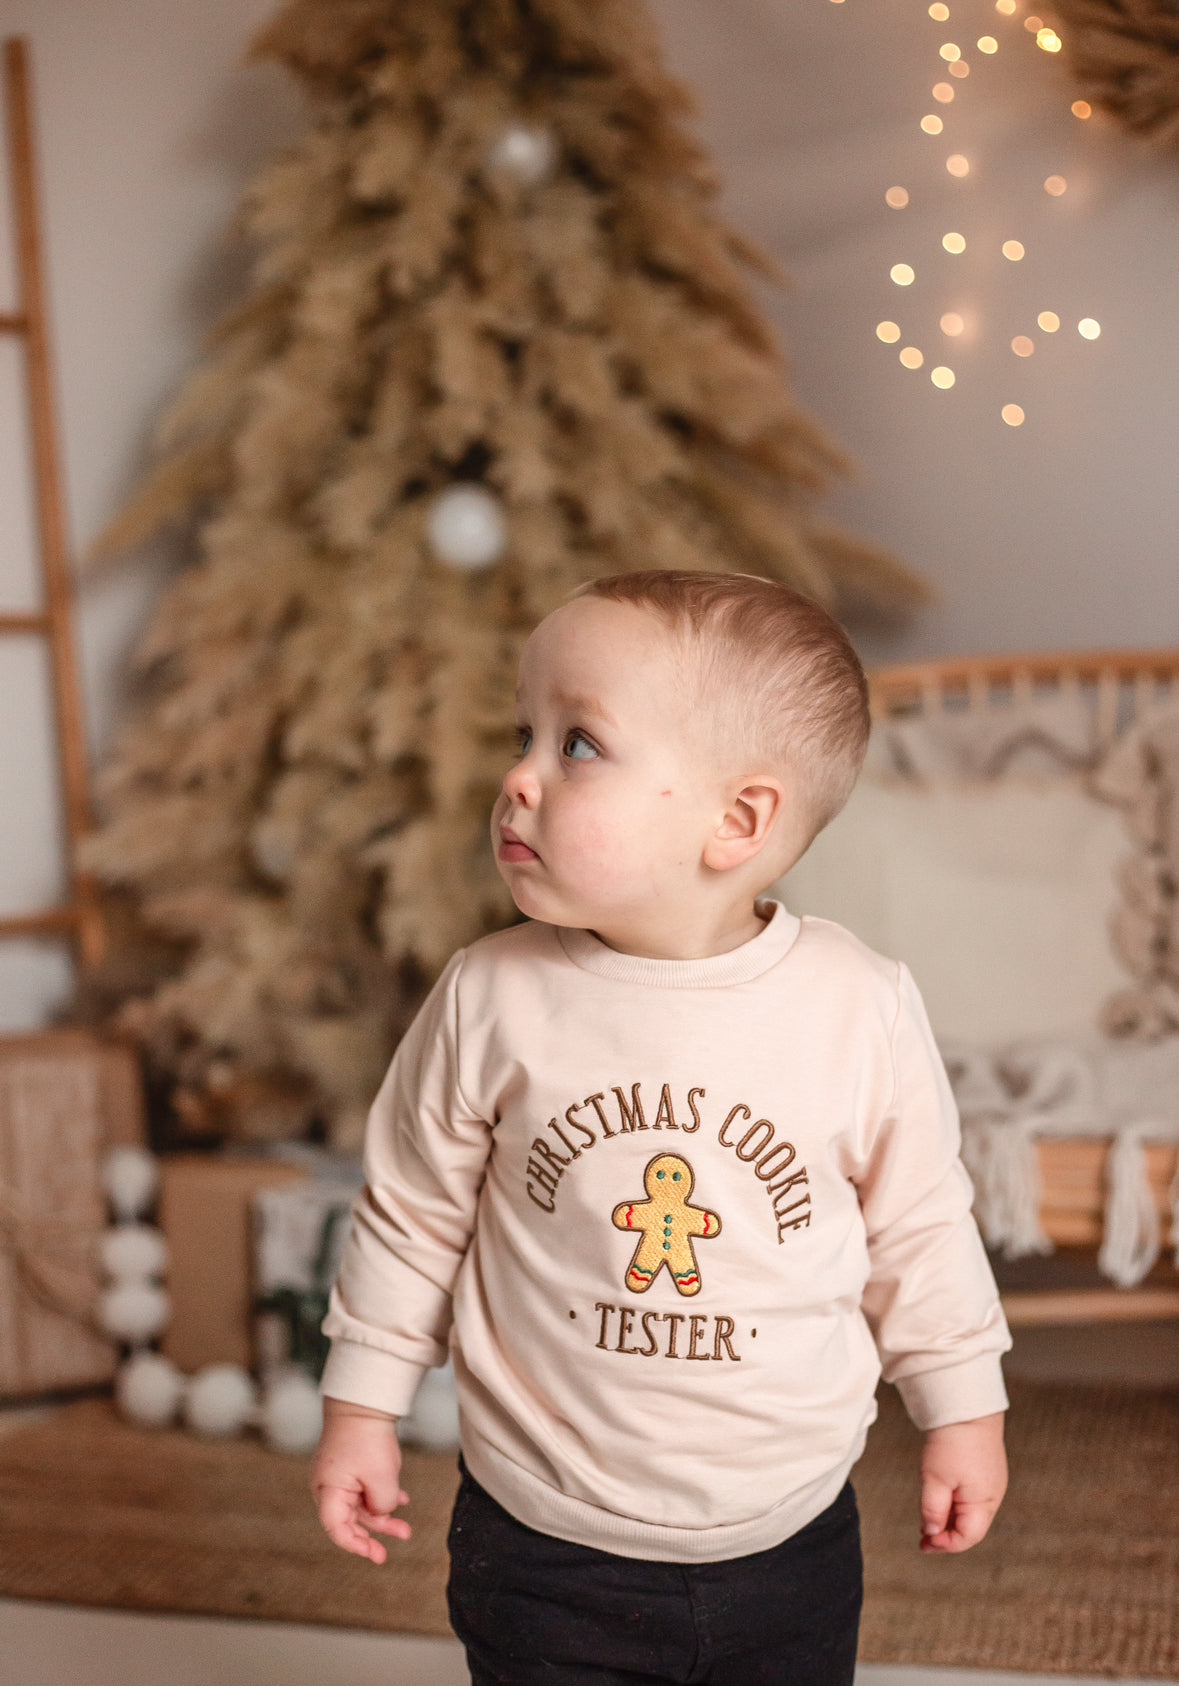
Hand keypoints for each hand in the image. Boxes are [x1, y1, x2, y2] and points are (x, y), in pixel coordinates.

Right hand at [311, 1396, 411, 1563]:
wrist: (365, 1401)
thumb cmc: (368, 1438)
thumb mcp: (383, 1479)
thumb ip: (382, 1505)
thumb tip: (382, 1512)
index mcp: (327, 1491)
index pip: (336, 1529)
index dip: (355, 1545)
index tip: (374, 1554)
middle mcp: (327, 1486)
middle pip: (348, 1520)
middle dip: (371, 1536)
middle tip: (385, 1554)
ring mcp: (337, 1475)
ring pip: (360, 1506)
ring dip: (382, 1517)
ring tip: (406, 1531)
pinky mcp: (348, 1465)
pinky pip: (364, 1489)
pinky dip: (381, 1497)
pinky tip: (401, 1501)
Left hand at [919, 1410, 1006, 1553]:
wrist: (967, 1406)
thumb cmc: (952, 1442)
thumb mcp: (935, 1479)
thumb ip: (933, 1510)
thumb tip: (932, 1534)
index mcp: (984, 1502)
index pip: (967, 1538)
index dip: (945, 1545)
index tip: (924, 1544)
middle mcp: (992, 1496)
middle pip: (970, 1528)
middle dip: (946, 1535)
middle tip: (922, 1539)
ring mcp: (991, 1483)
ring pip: (970, 1513)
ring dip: (949, 1520)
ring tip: (928, 1521)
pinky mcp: (985, 1471)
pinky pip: (971, 1497)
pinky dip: (955, 1504)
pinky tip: (940, 1500)